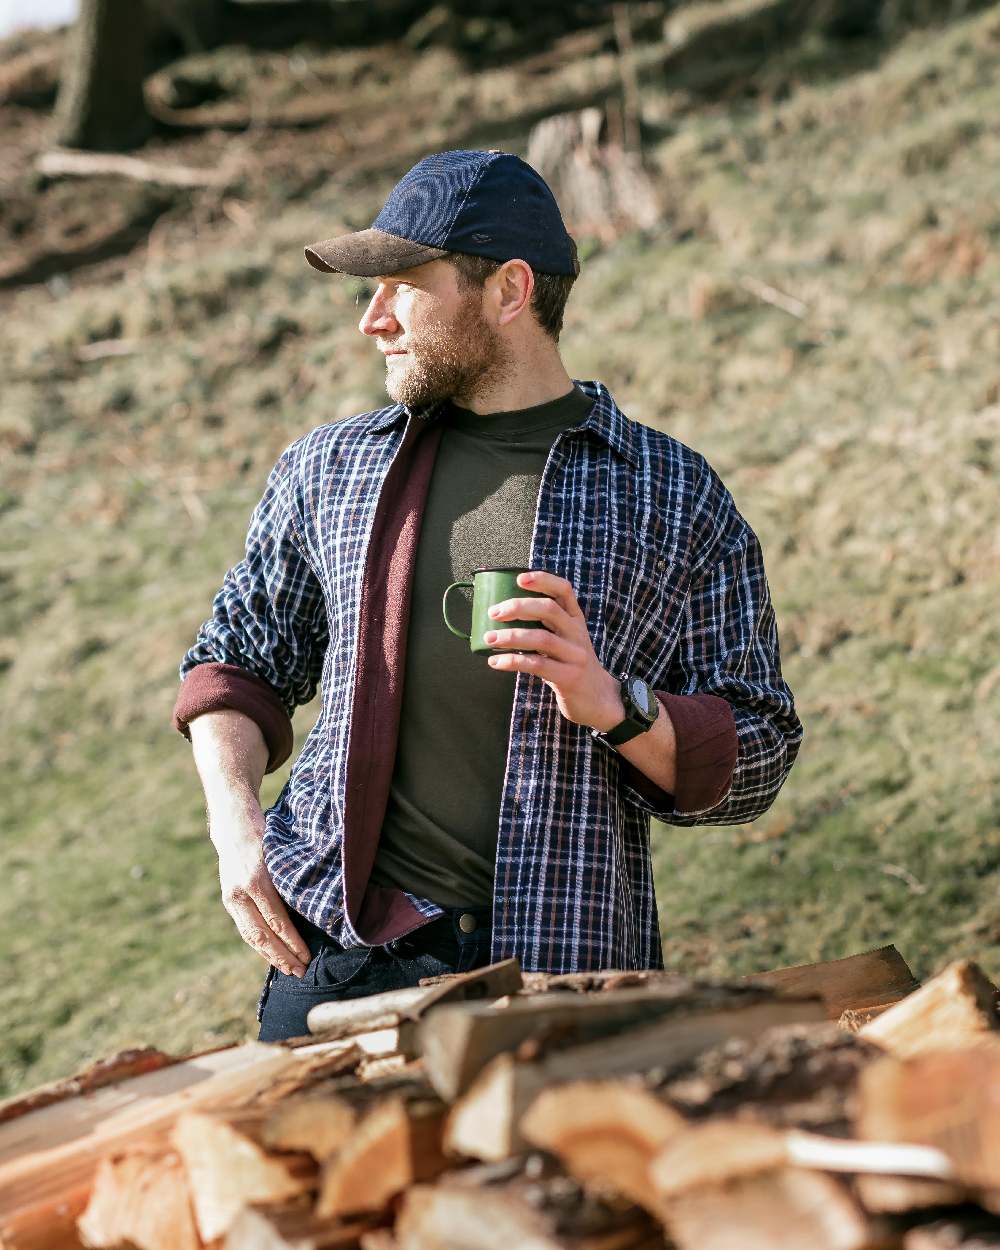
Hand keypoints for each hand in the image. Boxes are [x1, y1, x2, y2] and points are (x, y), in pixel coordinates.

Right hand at [211, 799, 310, 977]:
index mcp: (257, 879)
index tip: (307, 956)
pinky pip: (245, 929)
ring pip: (250, 936)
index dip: (292, 942)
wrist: (233, 824)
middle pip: (261, 935)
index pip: (276, 920)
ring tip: (289, 970)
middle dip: (282, 957)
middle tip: (300, 972)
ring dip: (270, 956)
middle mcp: (240, 892)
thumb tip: (316, 907)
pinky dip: (260, 945)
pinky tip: (273, 955)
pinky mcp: (229, 900)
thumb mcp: (282, 852)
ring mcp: (231, 898)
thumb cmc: (267, 835)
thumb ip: (293, 879)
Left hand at [482, 570, 624, 731]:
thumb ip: (545, 627)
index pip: (564, 590)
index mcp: (575, 620)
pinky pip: (537, 665)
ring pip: (541, 638)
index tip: (519, 579)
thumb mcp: (565, 640)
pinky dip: (512, 661)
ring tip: (489, 638)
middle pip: (549, 610)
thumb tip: (502, 616)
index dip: (543, 580)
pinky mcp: (569, 677)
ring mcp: (575, 655)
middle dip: (518, 607)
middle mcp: (577, 633)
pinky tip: (495, 662)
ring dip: (511, 636)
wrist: (598, 700)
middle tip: (494, 612)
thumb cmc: (571, 666)